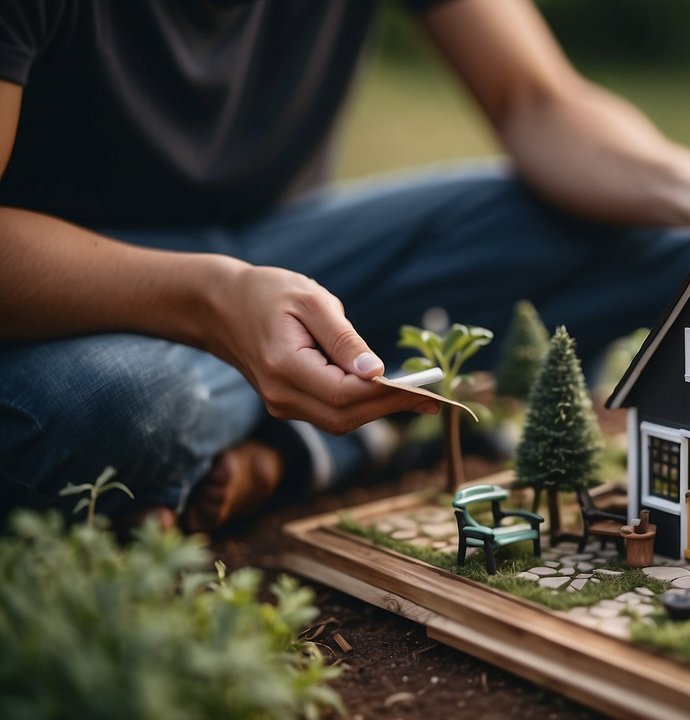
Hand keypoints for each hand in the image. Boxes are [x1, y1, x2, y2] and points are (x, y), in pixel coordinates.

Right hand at [208, 264, 439, 433]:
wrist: (221, 306)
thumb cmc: (267, 293)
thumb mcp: (311, 301)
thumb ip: (344, 338)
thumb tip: (377, 372)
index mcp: (285, 367)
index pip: (346, 394)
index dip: (387, 394)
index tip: (425, 387)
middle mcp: (281, 395)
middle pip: (346, 416)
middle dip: (391, 408)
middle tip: (434, 399)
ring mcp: (281, 405)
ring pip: (340, 420)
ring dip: (380, 410)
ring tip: (420, 397)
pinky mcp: (288, 404)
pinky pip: (331, 413)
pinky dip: (362, 406)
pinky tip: (388, 393)